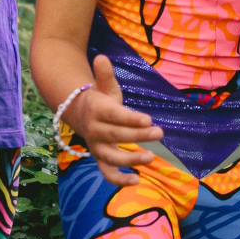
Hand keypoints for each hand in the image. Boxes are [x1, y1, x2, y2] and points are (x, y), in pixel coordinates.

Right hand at [63, 55, 163, 185]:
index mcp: (97, 110)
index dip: (130, 119)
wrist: (80, 115)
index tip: (148, 119)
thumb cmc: (100, 99)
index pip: (115, 115)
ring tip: (150, 157)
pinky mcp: (100, 160)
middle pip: (116, 136)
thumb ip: (105, 75)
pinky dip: (119, 180)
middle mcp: (95, 131)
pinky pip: (107, 173)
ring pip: (111, 158)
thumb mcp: (104, 86)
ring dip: (130, 160)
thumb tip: (102, 57)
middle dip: (138, 136)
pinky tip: (137, 181)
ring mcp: (96, 147)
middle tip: (159, 133)